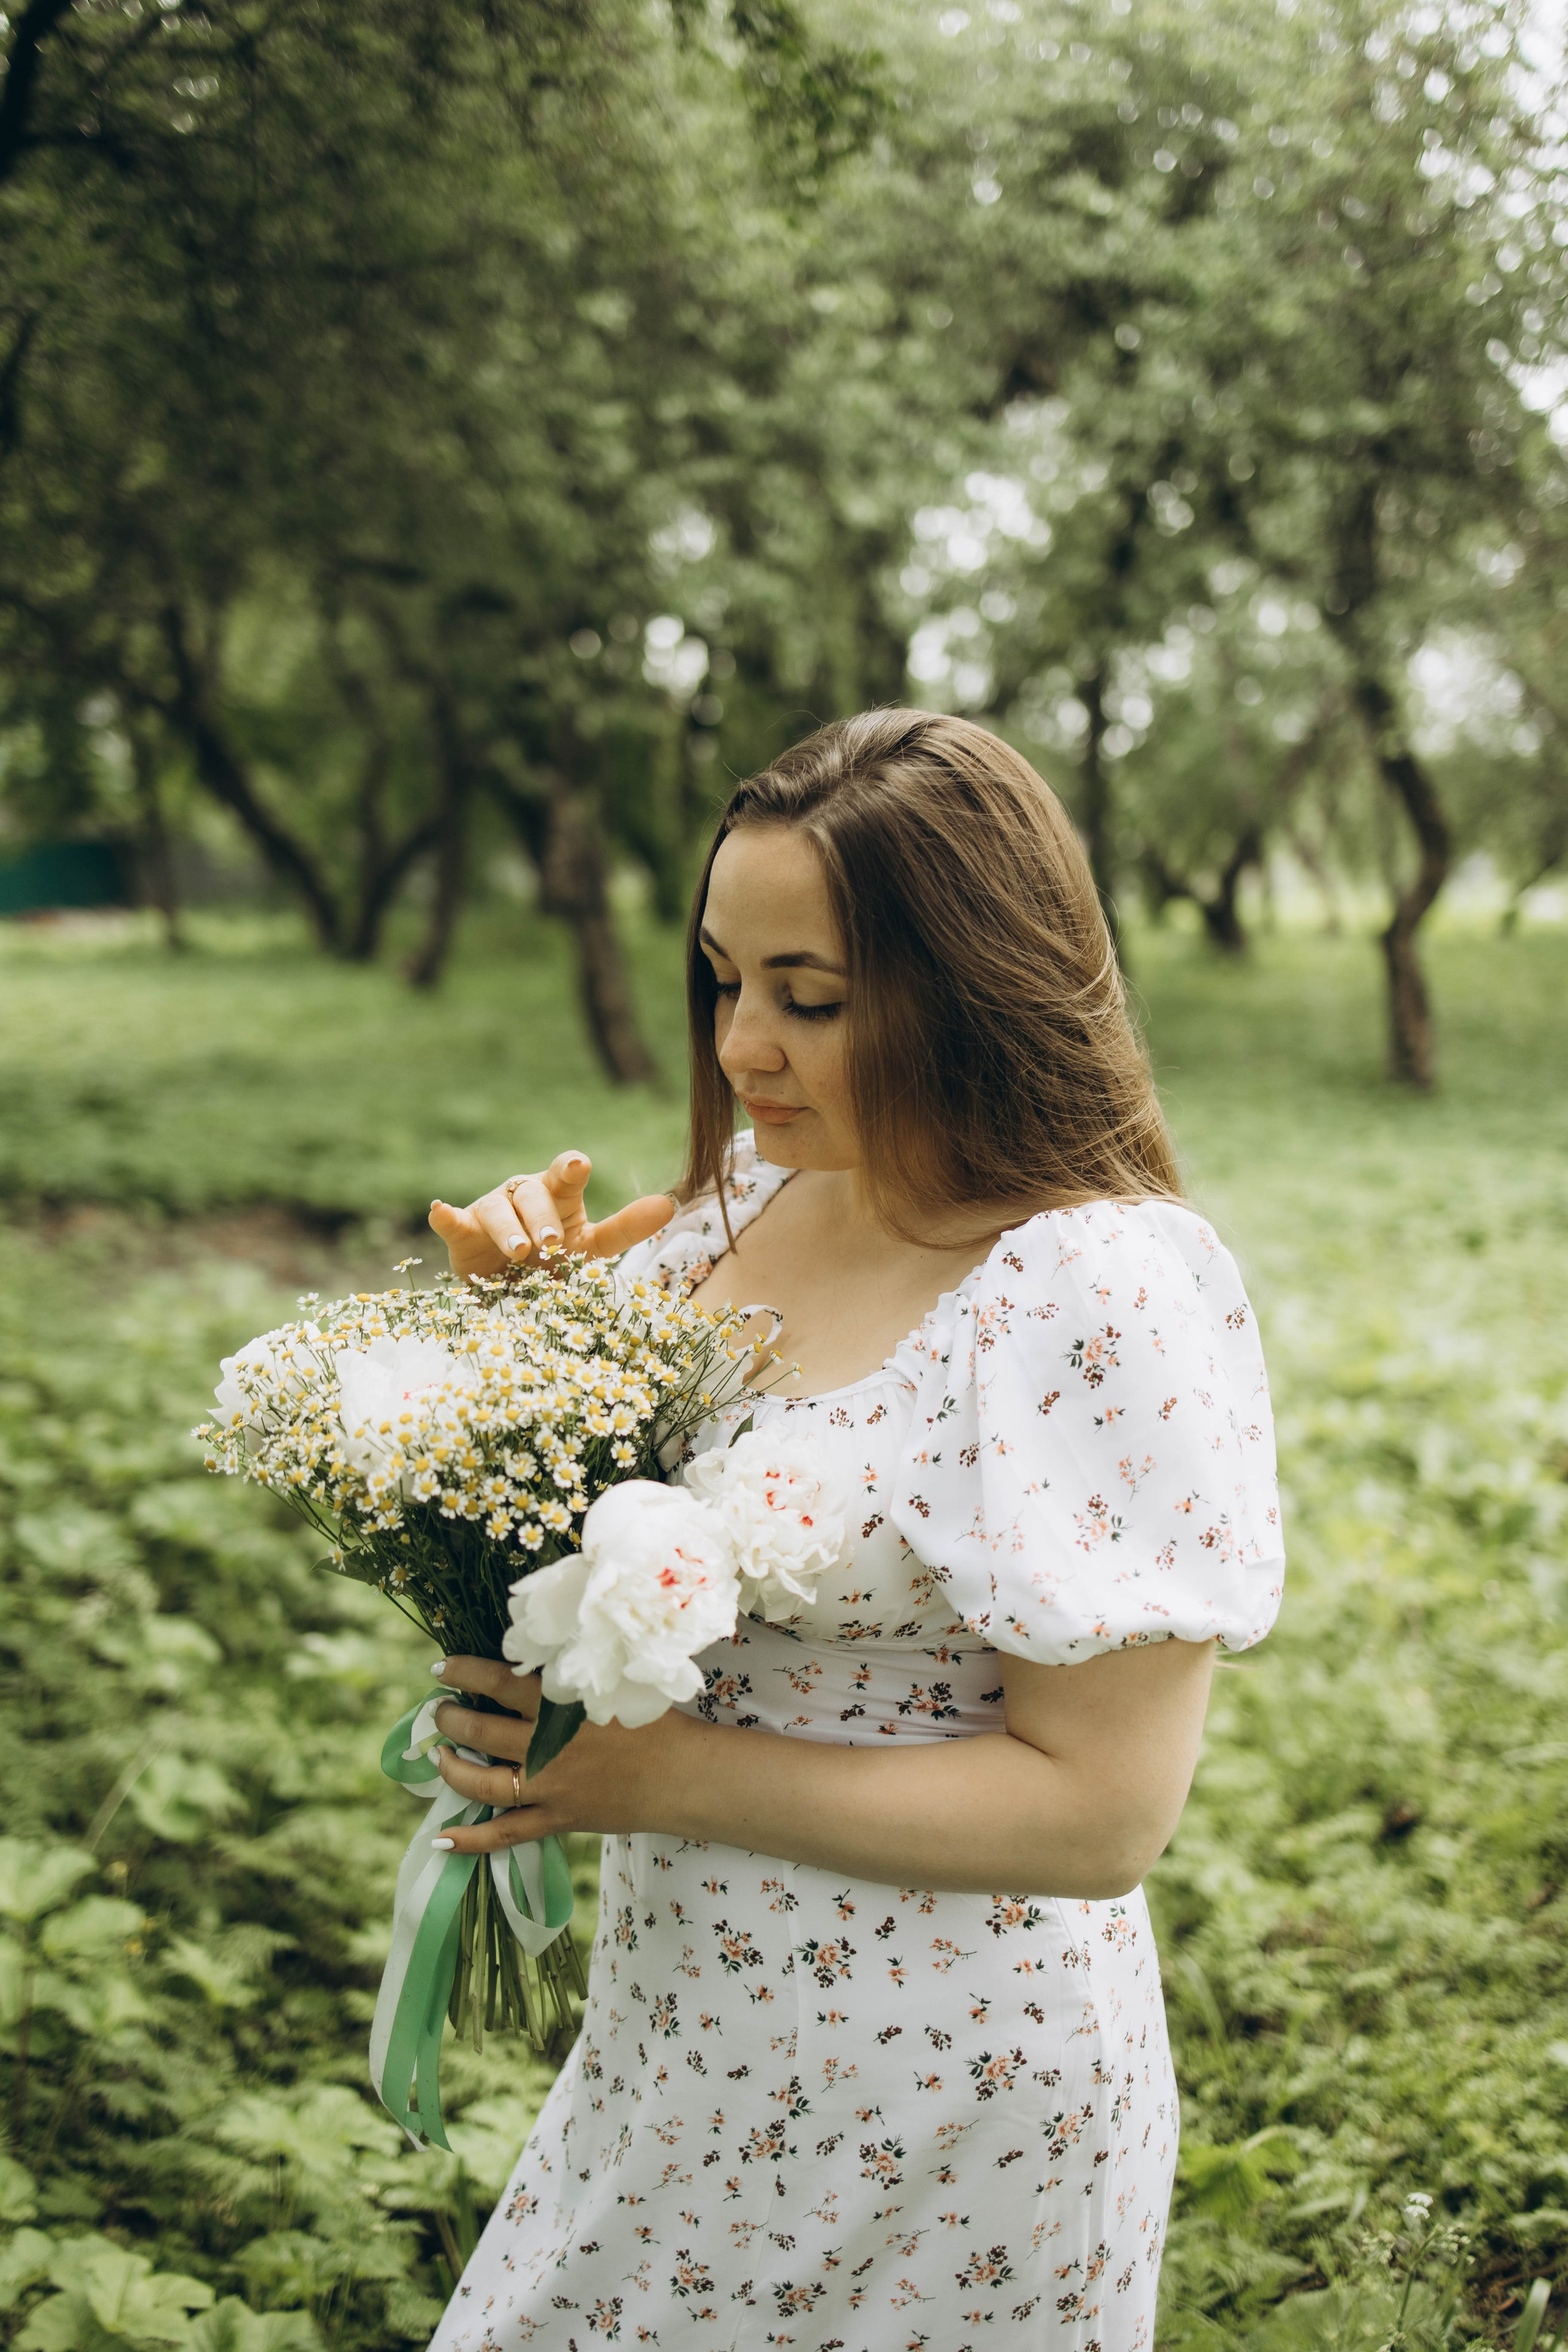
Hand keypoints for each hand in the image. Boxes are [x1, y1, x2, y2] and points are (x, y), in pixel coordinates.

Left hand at [427, 1655, 699, 1849]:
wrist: (682, 1774)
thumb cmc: (652, 1721)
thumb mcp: (610, 1685)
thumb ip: (568, 1675)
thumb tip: (525, 1661)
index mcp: (559, 1705)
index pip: (496, 1681)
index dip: (462, 1672)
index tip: (442, 1668)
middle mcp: (546, 1745)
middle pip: (479, 1731)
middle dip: (449, 1719)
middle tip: (440, 1711)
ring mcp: (548, 1787)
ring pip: (481, 1783)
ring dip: (451, 1768)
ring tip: (439, 1755)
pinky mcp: (556, 1819)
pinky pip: (504, 1834)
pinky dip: (470, 1839)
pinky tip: (439, 1838)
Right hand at [428, 1151, 674, 1277]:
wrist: (511, 1290)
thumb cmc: (554, 1260)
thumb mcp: (590, 1246)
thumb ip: (625, 1227)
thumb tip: (668, 1203)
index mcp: (557, 1195)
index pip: (565, 1172)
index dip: (570, 1167)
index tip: (578, 1167)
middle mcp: (524, 1195)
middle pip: (533, 1194)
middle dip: (542, 1217)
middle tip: (552, 1245)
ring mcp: (491, 1211)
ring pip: (498, 1209)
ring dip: (508, 1228)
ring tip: (519, 1251)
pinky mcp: (462, 1233)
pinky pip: (454, 1221)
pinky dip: (446, 1215)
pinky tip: (440, 1210)